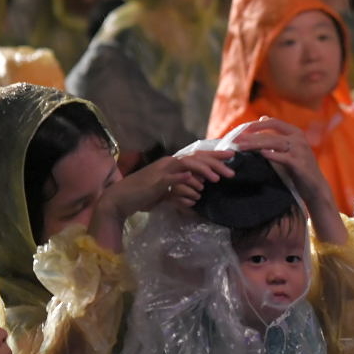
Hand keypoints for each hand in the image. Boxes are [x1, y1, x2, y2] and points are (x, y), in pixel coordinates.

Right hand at [99, 149, 233, 219]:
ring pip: (188, 164)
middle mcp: (169, 163)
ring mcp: (162, 171)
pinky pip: (173, 178)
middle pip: (197, 158)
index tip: (232, 155)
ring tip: (217, 179)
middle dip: (216, 163)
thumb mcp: (169, 190)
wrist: (121, 199)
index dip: (215, 155)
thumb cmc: (144, 195)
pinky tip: (195, 180)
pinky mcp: (156, 181)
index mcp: (173, 164)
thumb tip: (200, 188)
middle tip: (231, 173)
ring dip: (204, 170)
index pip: (198, 156)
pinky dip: (183, 178)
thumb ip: (184, 187)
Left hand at [232, 118, 327, 194]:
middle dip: (251, 136)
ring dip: (256, 145)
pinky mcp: (300, 164)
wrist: (315, 187)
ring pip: (274, 144)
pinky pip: (284, 158)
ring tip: (241, 148)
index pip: (274, 123)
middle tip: (235, 140)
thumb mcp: (289, 147)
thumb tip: (262, 117)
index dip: (257, 125)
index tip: (241, 129)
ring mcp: (300, 151)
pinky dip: (272, 155)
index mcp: (295, 133)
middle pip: (271, 134)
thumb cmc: (299, 167)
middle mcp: (299, 139)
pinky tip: (262, 154)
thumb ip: (277, 134)